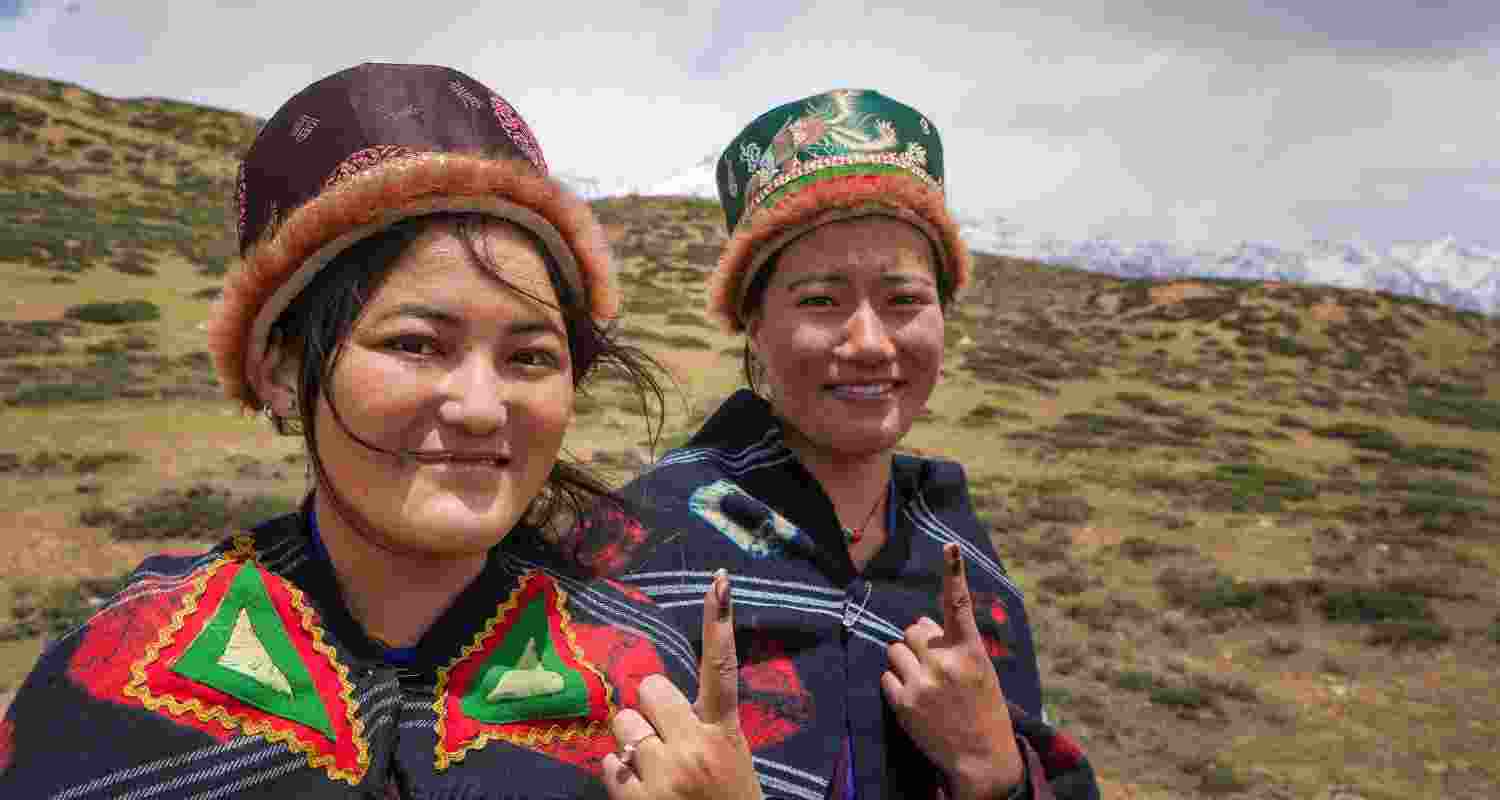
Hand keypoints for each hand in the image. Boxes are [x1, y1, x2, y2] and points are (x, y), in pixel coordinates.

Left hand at [603, 569, 761, 799]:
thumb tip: (651, 703)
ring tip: (656, 769)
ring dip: (633, 742)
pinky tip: (644, 793)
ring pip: (624, 725)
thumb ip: (702, 731)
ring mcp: (661, 775)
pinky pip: (609, 764)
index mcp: (725, 736)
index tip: (720, 581)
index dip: (719, 624)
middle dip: (651, 706)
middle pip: (651, 689)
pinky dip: (621, 775)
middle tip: (665, 734)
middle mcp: (693, 749)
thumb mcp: (731, 763)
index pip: (722, 670)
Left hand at [883, 543, 1023, 799]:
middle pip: (913, 629)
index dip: (954, 572)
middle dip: (918, 642)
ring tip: (924, 685)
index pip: (960, 605)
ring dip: (904, 663)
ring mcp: (922, 681)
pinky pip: (886, 676)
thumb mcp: (980, 672)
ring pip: (895, 650)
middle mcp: (945, 661)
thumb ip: (954, 646)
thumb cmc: (984, 711)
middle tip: (932, 666)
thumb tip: (920, 627)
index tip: (949, 546)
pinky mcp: (903, 702)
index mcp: (970, 651)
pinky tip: (914, 701)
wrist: (982, 760)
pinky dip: (895, 685)